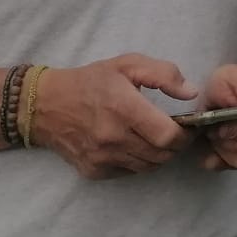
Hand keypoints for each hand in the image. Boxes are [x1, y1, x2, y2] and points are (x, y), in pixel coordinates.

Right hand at [28, 54, 197, 179]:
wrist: (45, 105)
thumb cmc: (91, 81)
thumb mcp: (127, 64)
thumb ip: (164, 74)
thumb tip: (191, 93)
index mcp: (124, 108)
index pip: (168, 136)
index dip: (186, 134)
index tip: (188, 125)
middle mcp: (113, 137)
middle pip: (162, 155)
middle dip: (177, 145)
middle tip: (177, 132)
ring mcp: (102, 157)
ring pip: (148, 166)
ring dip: (160, 154)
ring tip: (157, 137)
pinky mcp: (94, 171)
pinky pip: (129, 172)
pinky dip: (139, 161)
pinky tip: (135, 145)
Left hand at [193, 62, 236, 172]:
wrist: (226, 93)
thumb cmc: (233, 84)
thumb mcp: (235, 74)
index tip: (221, 125)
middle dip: (234, 141)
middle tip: (213, 130)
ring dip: (224, 150)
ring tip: (212, 135)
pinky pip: (231, 167)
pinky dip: (216, 159)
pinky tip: (210, 146)